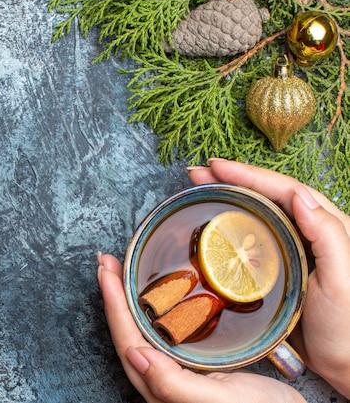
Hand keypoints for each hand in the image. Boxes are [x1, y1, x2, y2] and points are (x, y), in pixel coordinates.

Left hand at [98, 253, 304, 402]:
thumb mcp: (218, 400)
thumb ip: (173, 385)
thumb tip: (136, 357)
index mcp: (161, 388)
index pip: (127, 339)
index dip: (113, 304)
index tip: (106, 271)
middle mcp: (162, 379)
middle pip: (127, 331)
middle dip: (113, 295)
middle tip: (107, 263)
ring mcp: (176, 370)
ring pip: (142, 330)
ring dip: (128, 299)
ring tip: (119, 272)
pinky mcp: (192, 363)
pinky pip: (162, 332)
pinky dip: (151, 309)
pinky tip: (153, 297)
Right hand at [188, 159, 349, 397]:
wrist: (346, 366)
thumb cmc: (349, 329)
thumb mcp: (342, 281)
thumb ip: (327, 236)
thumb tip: (299, 196)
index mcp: (329, 229)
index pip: (285, 191)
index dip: (249, 175)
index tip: (217, 167)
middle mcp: (309, 233)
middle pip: (267, 195)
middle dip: (232, 179)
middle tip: (198, 173)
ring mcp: (292, 250)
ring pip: (258, 212)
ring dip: (229, 197)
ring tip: (199, 188)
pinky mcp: (278, 268)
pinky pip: (252, 237)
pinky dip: (231, 224)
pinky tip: (213, 223)